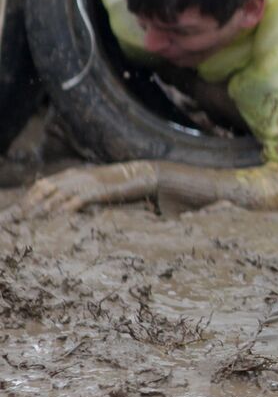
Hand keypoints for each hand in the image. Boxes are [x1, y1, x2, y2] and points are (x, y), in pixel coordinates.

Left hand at [1, 162, 158, 221]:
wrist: (143, 174)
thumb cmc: (122, 183)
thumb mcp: (97, 185)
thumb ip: (82, 191)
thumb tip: (71, 205)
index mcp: (73, 174)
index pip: (43, 184)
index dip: (29, 197)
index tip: (19, 210)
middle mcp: (75, 176)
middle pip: (43, 189)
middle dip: (28, 204)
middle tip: (16, 219)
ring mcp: (85, 183)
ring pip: (55, 196)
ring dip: (40, 209)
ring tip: (28, 222)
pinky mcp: (96, 191)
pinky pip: (74, 201)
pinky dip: (63, 210)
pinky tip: (54, 219)